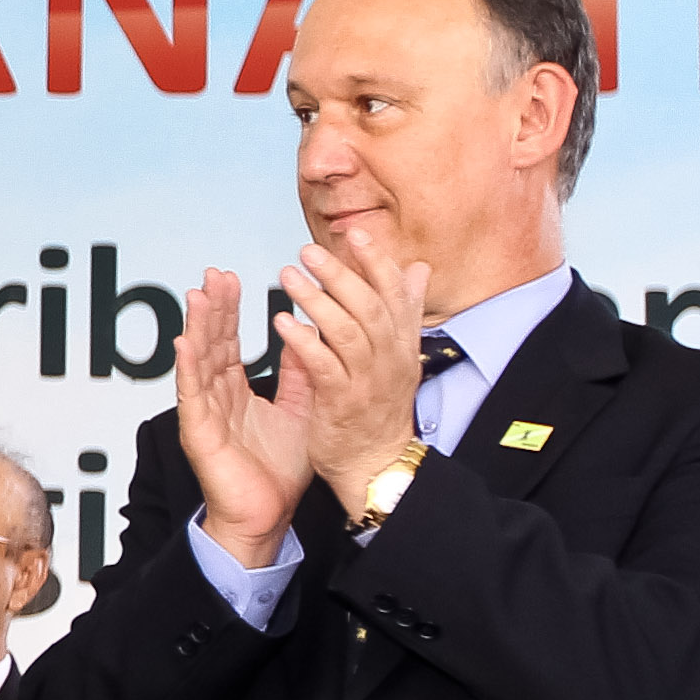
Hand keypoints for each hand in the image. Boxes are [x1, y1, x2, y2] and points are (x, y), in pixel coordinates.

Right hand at [175, 269, 311, 566]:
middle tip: (213, 274)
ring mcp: (204, 412)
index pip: (229, 341)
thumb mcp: (299, 412)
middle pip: (211, 343)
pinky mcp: (199, 432)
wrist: (267, 517)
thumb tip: (306, 337)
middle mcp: (216, 396)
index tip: (230, 278)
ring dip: (197, 327)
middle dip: (212, 308)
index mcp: (236, 391)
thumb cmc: (277, 472)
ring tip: (197, 295)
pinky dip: (188, 367)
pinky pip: (192, 395)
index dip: (229, 310)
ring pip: (199, 361)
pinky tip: (185, 343)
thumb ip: (300, 376)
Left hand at [272, 229, 432, 514]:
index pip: (395, 295)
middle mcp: (391, 360)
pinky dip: (304, 343)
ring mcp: (369, 382)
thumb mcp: (398, 355)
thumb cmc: (379, 407)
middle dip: (341, 275)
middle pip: (370, 307)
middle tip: (308, 251)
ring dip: (317, 301)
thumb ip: (402, 311)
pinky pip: (325, 368)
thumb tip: (417, 268)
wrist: (376, 464)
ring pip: (348, 333)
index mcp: (402, 345)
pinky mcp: (344, 405)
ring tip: (288, 276)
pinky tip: (282, 324)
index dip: (378, 263)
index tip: (357, 234)